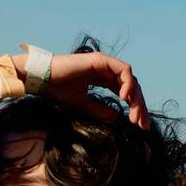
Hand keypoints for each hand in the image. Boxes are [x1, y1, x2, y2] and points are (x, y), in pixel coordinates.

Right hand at [16, 44, 150, 129]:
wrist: (43, 80)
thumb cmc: (58, 90)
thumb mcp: (83, 104)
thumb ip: (100, 110)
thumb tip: (118, 118)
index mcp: (102, 78)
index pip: (125, 92)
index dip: (135, 108)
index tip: (139, 125)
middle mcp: (106, 69)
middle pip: (132, 87)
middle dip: (139, 106)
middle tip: (143, 125)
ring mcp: (105, 63)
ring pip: (130, 79)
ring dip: (136, 98)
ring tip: (135, 117)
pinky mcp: (101, 60)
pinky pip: (123, 70)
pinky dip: (128, 84)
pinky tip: (125, 99)